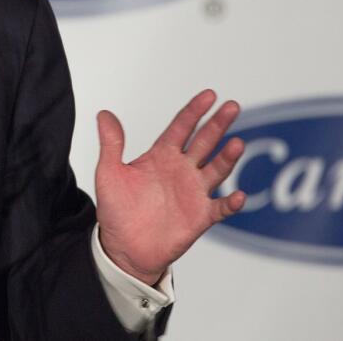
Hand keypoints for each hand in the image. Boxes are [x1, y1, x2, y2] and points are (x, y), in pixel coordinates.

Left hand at [94, 89, 245, 284]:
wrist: (124, 247)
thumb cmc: (116, 210)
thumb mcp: (109, 173)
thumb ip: (111, 144)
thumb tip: (104, 113)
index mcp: (161, 156)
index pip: (181, 127)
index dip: (194, 111)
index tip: (210, 95)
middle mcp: (181, 170)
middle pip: (204, 142)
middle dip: (218, 124)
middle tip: (232, 106)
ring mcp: (193, 192)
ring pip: (217, 169)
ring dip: (227, 157)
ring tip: (236, 143)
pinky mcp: (200, 216)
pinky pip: (221, 208)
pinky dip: (231, 202)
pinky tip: (238, 195)